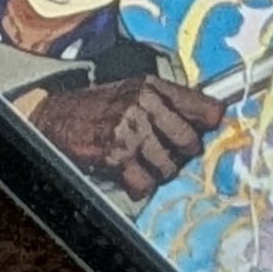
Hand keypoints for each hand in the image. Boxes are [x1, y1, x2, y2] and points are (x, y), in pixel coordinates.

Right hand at [24, 74, 225, 200]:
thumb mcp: (135, 92)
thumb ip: (172, 102)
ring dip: (156, 171)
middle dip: (179, 153)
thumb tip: (217, 116)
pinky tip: (125, 170)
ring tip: (137, 159)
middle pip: (191, 143)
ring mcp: (129, 129)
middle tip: (160, 149)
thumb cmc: (99, 106)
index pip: (206, 108)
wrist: (55, 117)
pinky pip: (146, 184)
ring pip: (170, 168)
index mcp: (151, 86)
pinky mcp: (116, 155)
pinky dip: (137, 184)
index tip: (209, 129)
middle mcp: (143, 104)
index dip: (210, 124)